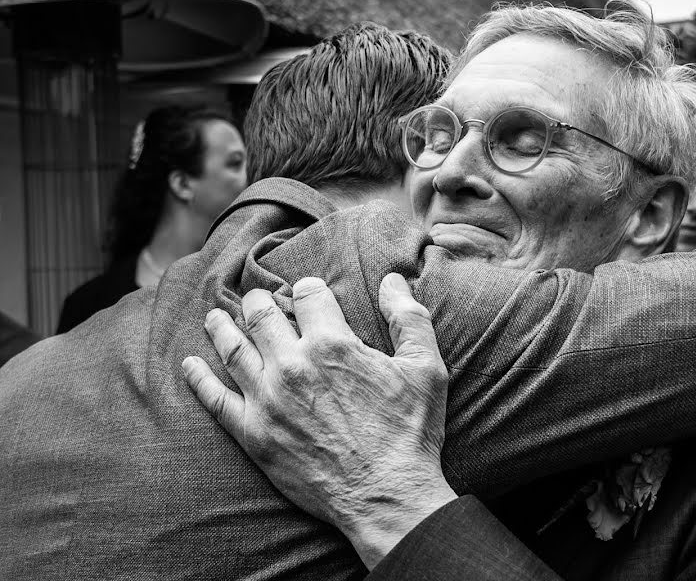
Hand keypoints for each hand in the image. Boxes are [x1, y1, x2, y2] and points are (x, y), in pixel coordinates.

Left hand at [182, 274, 456, 567]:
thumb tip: (392, 280)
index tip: (309, 293)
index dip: (309, 289)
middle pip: (262, 315)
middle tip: (257, 301)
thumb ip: (409, 317)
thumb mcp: (425, 367)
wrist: (386, 495)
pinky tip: (190, 366)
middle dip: (260, 301)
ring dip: (222, 327)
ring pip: (233, 349)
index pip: (307, 294)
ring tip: (214, 317)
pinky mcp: (254, 433)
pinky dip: (199, 379)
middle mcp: (292, 364)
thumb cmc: (410, 431)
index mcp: (332, 343)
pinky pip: (215, 400)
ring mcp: (267, 399)